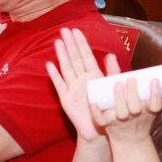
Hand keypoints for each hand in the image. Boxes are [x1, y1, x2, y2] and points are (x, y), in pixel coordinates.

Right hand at [46, 25, 110, 142]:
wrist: (99, 131)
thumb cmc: (107, 109)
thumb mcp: (112, 88)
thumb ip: (112, 72)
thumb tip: (110, 55)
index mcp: (94, 75)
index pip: (86, 55)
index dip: (81, 43)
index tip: (77, 30)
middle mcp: (82, 79)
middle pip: (74, 58)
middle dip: (70, 44)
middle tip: (64, 30)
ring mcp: (73, 88)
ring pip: (66, 68)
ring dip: (62, 55)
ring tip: (57, 42)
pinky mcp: (66, 99)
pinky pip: (59, 85)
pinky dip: (54, 75)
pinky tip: (49, 65)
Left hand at [98, 54, 161, 146]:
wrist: (128, 139)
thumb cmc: (135, 115)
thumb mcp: (140, 100)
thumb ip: (128, 78)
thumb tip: (111, 55)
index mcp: (147, 110)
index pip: (156, 104)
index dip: (156, 93)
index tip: (154, 80)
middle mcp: (135, 116)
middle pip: (136, 106)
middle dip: (133, 92)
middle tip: (130, 79)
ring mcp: (120, 121)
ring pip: (121, 112)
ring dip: (119, 99)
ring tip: (117, 85)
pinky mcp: (107, 125)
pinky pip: (101, 120)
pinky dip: (97, 113)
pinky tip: (93, 104)